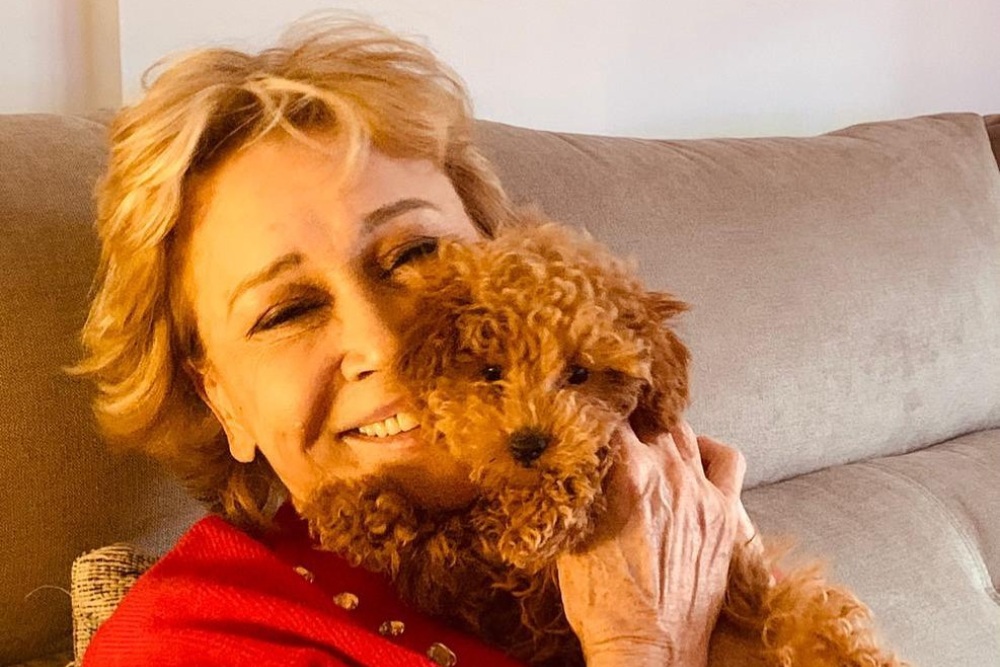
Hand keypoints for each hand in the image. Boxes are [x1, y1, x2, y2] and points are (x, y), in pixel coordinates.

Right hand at [556, 420, 747, 666]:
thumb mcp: (570, 541)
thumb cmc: (604, 606)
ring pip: (681, 431)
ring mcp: (701, 491)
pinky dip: (708, 448)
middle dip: (625, 416)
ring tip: (644, 436)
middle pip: (645, 417)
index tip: (585, 408)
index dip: (594, 408)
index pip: (610, 415)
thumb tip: (570, 463)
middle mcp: (666, 474)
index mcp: (625, 475)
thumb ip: (577, 492)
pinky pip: (727, 459)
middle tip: (610, 421)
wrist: (650, 651)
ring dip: (659, 429)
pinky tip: (691, 455)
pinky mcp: (725, 513)